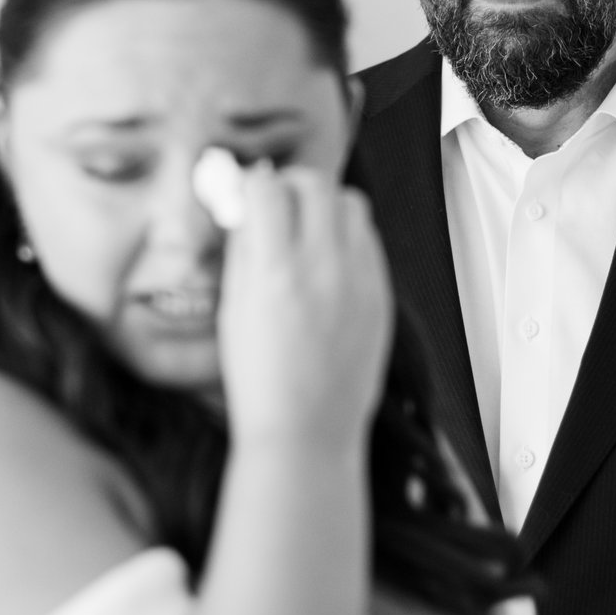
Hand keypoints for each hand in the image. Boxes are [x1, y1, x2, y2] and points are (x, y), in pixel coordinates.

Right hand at [214, 166, 392, 447]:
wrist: (307, 431)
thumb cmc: (259, 380)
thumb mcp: (233, 310)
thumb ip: (242, 251)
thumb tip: (245, 206)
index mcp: (275, 271)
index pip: (267, 188)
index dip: (252, 183)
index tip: (247, 191)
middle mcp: (322, 267)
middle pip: (315, 184)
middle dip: (291, 184)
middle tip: (278, 203)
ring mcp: (359, 280)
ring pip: (351, 203)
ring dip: (326, 205)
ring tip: (308, 230)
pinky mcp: (382, 295)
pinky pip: (370, 241)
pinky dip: (348, 237)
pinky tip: (330, 261)